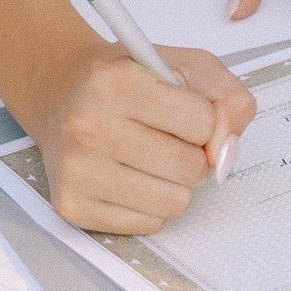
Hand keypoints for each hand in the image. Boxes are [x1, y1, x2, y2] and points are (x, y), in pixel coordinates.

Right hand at [29, 36, 255, 234]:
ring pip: (173, 203)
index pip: (202, 123)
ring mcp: (77, 171)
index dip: (209, 122)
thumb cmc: (128, 79)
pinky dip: (151, 205)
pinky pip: (148, 225)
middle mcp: (89, 127)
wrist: (61, 94)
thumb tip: (228, 151)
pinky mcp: (72, 207)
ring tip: (154, 159)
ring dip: (176, 184)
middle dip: (195, 156)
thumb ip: (226, 97)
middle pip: (190, 168)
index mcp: (116, 83)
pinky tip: (131, 176)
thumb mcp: (183, 65)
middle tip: (173, 140)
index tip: (191, 114)